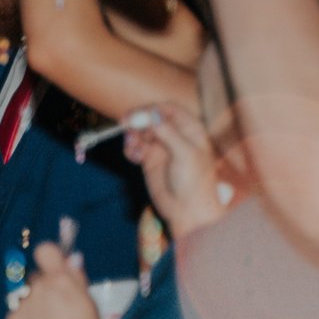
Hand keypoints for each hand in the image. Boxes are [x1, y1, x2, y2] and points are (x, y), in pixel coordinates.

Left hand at [5, 241, 105, 318]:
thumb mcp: (89, 302)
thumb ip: (76, 279)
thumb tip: (69, 260)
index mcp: (60, 280)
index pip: (44, 250)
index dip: (48, 258)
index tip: (52, 269)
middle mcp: (38, 288)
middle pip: (34, 278)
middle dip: (42, 289)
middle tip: (54, 309)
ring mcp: (22, 305)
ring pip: (24, 298)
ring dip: (32, 308)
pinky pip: (16, 316)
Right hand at [125, 102, 228, 236]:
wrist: (187, 209)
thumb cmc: (194, 181)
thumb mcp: (184, 153)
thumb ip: (167, 132)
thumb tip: (151, 114)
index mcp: (189, 129)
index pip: (168, 109)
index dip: (152, 109)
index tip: (138, 115)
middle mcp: (174, 135)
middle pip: (151, 118)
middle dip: (137, 120)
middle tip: (124, 124)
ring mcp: (161, 147)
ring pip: (140, 132)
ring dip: (132, 136)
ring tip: (132, 146)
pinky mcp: (149, 160)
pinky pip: (135, 147)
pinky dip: (130, 149)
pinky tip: (134, 157)